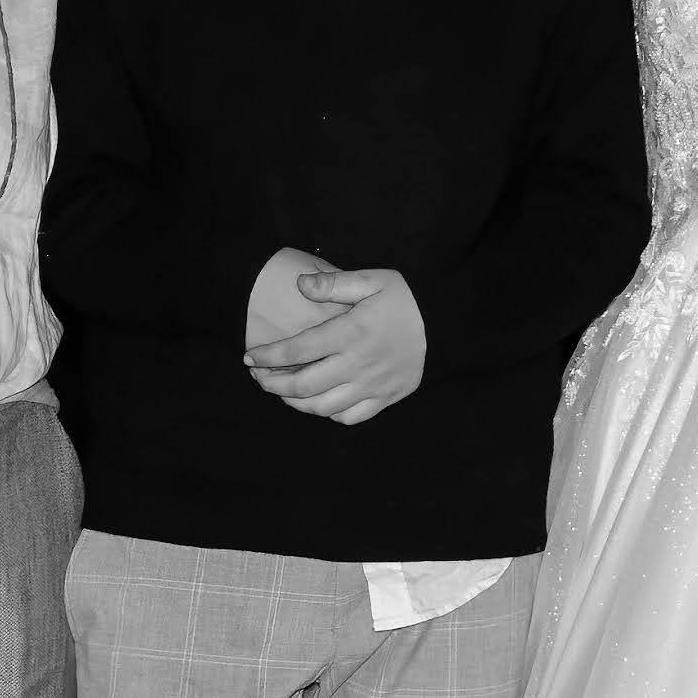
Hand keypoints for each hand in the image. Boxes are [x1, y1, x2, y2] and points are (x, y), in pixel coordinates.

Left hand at [247, 259, 427, 426]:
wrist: (447, 324)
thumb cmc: (407, 299)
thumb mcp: (373, 280)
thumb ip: (334, 283)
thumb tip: (300, 284)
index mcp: (349, 334)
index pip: (296, 351)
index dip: (267, 357)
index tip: (249, 357)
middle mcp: (356, 365)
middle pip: (302, 385)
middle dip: (272, 384)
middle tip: (259, 378)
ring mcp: (371, 386)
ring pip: (321, 406)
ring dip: (294, 402)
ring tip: (283, 392)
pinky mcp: (385, 398)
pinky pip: (350, 417)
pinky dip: (329, 414)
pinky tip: (320, 402)